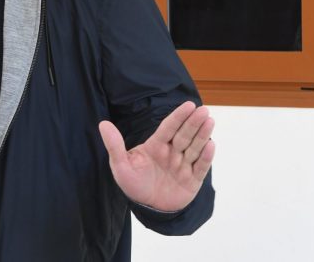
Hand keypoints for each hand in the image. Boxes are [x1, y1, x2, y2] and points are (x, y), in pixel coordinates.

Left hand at [98, 101, 214, 212]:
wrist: (148, 208)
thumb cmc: (134, 184)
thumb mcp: (120, 166)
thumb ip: (114, 145)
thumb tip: (103, 124)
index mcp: (156, 146)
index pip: (168, 128)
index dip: (178, 116)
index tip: (189, 105)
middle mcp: (172, 153)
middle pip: (184, 135)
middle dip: (193, 122)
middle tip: (203, 110)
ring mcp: (183, 166)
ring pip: (194, 148)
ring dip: (202, 135)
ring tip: (209, 121)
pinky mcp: (192, 180)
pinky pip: (200, 167)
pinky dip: (206, 157)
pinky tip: (211, 145)